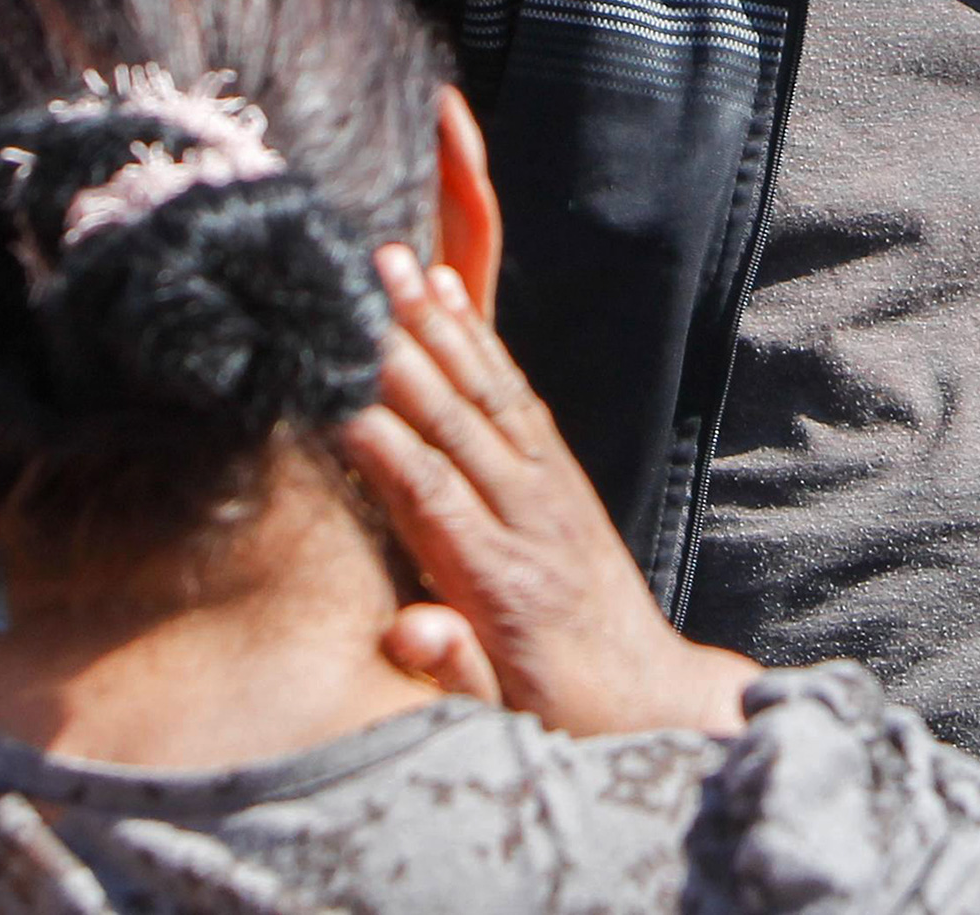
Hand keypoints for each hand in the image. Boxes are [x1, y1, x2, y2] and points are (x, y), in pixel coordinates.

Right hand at [336, 243, 757, 738]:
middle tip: (353, 283)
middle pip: (457, 423)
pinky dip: (479, 339)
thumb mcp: (504, 719)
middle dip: (404, 350)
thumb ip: (455, 672)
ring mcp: (551, 488)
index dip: (382, 440)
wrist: (648, 698)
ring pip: (487, 392)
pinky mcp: (562, 472)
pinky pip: (516, 392)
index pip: (433, 495)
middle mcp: (531, 520)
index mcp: (502, 585)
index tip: (331, 385)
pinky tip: (446, 292)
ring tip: (392, 259)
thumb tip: (408, 631)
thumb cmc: (558, 714)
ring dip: (438, 323)